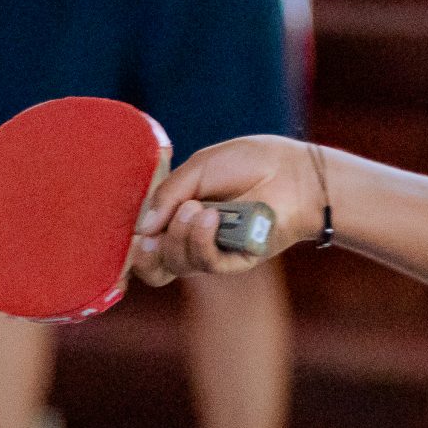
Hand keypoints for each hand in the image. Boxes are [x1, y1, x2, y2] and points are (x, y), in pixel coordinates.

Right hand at [133, 134, 322, 285]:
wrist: (292, 170)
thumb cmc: (249, 163)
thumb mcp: (198, 169)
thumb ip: (167, 195)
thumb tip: (141, 230)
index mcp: (179, 215)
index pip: (148, 242)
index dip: (136, 245)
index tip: (134, 235)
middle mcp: (193, 238)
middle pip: (156, 264)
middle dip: (147, 253)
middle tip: (149, 237)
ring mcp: (214, 250)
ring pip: (178, 263)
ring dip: (179, 236)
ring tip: (197, 209)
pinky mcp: (236, 260)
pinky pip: (208, 263)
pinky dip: (202, 241)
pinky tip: (210, 218)